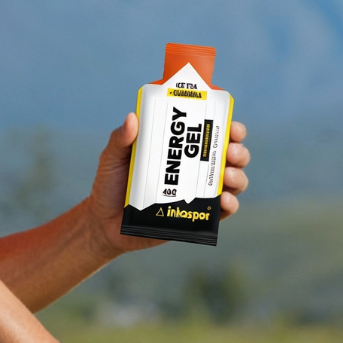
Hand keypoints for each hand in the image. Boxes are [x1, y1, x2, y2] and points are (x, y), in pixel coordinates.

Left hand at [87, 113, 251, 253]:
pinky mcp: (195, 218)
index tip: (230, 125)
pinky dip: (230, 204)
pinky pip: (222, 212)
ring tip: (226, 174)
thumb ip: (120, 140)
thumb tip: (133, 117)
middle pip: (230, 156)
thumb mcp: (112, 159)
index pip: (211, 134)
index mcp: (179, 150)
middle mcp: (193, 170)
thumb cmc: (110, 186)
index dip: (228, 128)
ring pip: (232, 182)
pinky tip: (224, 199)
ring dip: (238, 176)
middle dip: (238, 151)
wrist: (104, 224)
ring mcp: (197, 195)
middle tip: (230, 151)